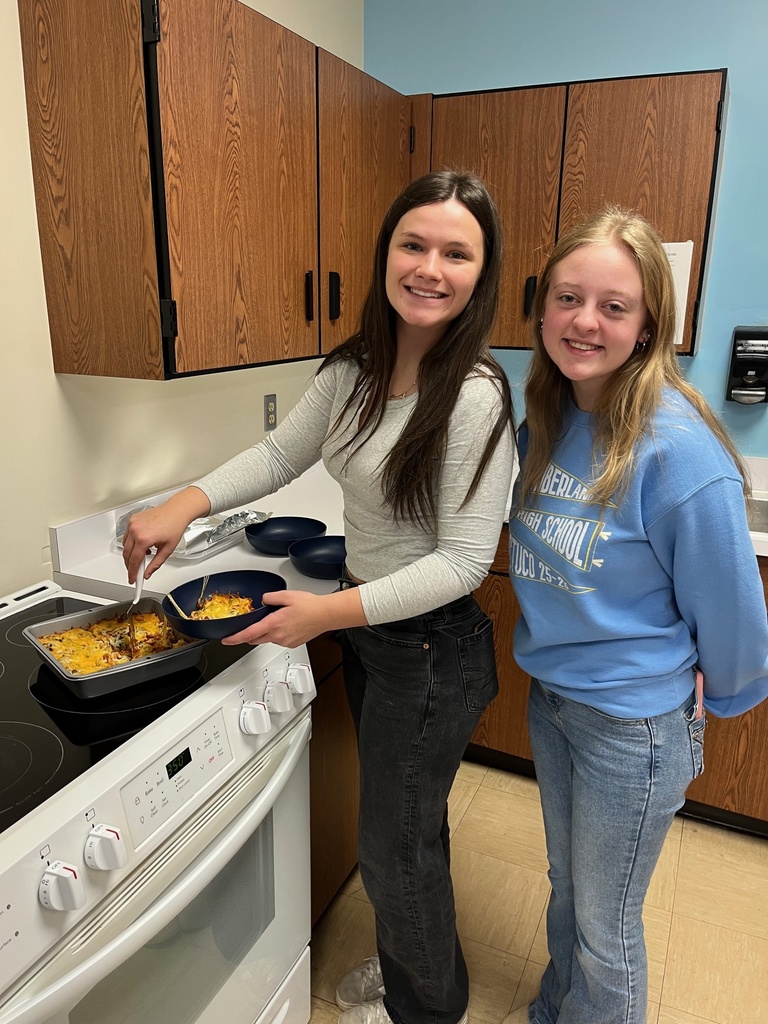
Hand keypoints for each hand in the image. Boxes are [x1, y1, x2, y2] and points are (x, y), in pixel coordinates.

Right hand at [122, 486, 210, 581]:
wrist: (176, 511)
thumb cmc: (175, 526)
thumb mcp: (167, 550)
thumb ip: (155, 564)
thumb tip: (147, 573)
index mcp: (144, 538)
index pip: (134, 561)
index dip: (133, 572)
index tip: (132, 579)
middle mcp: (136, 530)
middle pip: (126, 554)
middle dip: (130, 565)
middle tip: (135, 571)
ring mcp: (132, 524)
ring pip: (125, 545)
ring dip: (130, 554)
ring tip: (142, 556)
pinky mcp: (132, 520)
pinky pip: (126, 535)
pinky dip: (131, 543)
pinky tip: (141, 545)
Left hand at [222, 587, 366, 647]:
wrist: (326, 615)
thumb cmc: (311, 606)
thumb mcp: (287, 595)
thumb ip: (270, 597)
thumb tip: (264, 600)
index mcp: (274, 624)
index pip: (248, 634)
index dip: (234, 638)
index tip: (226, 640)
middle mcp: (278, 636)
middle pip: (255, 639)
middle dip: (248, 635)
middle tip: (245, 629)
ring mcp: (285, 641)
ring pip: (267, 639)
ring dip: (265, 632)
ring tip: (275, 619)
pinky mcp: (292, 643)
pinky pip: (278, 640)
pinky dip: (276, 634)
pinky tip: (285, 624)